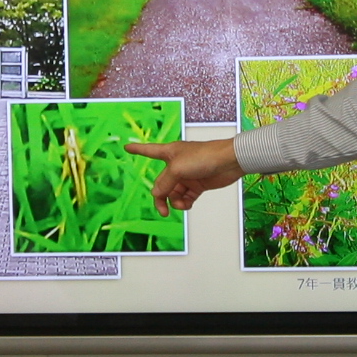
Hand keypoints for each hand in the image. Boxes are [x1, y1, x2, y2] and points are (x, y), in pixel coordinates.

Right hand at [124, 138, 242, 213]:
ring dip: (175, 202)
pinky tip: (188, 205)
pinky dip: (185, 203)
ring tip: (182, 205)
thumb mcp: (178, 169)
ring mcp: (187, 175)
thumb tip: (158, 196)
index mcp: (169, 153)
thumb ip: (165, 183)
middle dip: (161, 197)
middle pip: (161, 183)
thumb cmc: (205, 156)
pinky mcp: (198, 184)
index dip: (137, 149)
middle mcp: (177, 164)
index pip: (149, 151)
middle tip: (163, 210)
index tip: (127, 146)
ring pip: (173, 193)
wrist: (229, 162)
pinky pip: (185, 197)